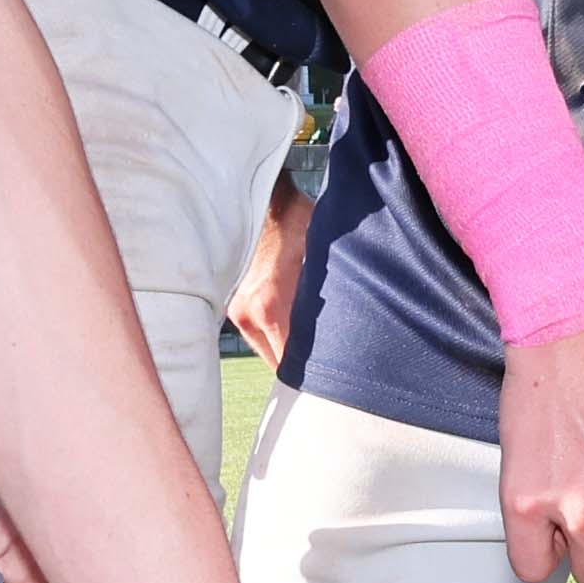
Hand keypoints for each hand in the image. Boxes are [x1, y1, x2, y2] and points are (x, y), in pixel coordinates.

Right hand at [221, 164, 315, 367]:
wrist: (267, 199)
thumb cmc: (299, 224)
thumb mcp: (323, 261)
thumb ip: (329, 302)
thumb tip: (349, 337)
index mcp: (271, 307)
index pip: (288, 363)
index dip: (309, 377)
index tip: (330, 383)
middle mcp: (248, 314)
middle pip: (275, 362)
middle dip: (299, 369)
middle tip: (327, 374)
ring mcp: (237, 309)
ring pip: (265, 348)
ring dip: (285, 351)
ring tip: (313, 353)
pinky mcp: (234, 302)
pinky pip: (256, 332)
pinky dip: (274, 336)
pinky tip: (293, 332)